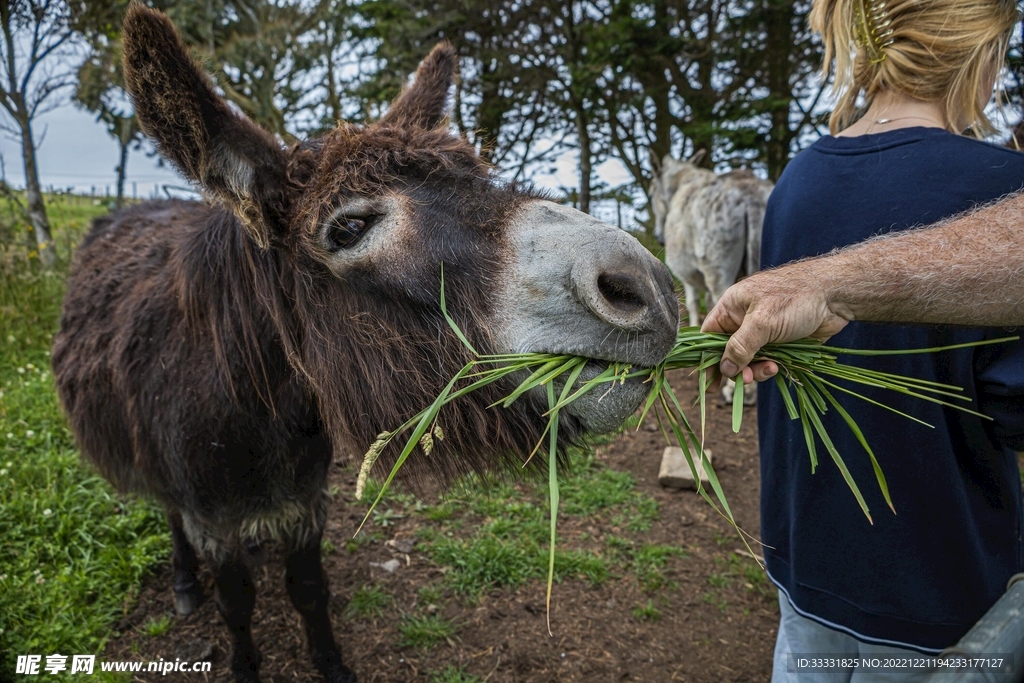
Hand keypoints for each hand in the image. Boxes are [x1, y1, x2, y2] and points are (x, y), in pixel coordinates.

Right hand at [701, 262, 852, 381]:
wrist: (835, 295)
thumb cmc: (795, 298)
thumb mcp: (762, 322)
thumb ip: (740, 347)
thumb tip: (724, 368)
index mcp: (732, 306)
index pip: (709, 335)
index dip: (707, 358)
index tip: (709, 381)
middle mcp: (744, 319)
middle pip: (728, 351)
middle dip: (736, 368)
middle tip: (745, 380)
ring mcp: (763, 331)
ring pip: (748, 359)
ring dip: (755, 369)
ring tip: (769, 370)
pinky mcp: (780, 342)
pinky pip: (767, 360)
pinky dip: (769, 367)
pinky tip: (778, 367)